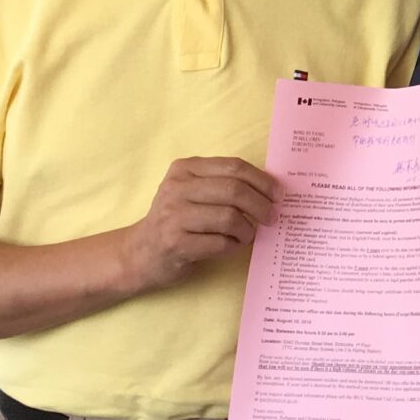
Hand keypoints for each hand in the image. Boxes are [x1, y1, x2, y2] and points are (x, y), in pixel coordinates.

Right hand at [121, 157, 277, 294]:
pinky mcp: (175, 243)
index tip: (279, 194)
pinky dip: (233, 245)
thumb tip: (270, 189)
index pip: (234, 167)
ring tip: (247, 235)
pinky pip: (219, 242)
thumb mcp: (191, 191)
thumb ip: (222, 184)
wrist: (140, 252)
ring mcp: (174, 216)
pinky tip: (231, 246)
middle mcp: (177, 188)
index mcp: (185, 169)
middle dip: (261, 205)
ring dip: (247, 229)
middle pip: (234, 190)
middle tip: (272, 217)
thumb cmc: (176, 220)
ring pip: (229, 217)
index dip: (262, 180)